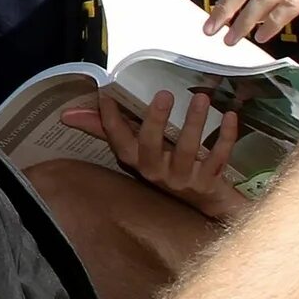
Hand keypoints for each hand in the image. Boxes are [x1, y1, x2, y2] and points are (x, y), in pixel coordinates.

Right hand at [64, 88, 250, 221]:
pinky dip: (226, 137)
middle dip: (156, 120)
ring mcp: (183, 180)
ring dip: (194, 123)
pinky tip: (230, 116)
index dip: (111, 120)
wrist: (207, 205)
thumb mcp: (138, 150)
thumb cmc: (168, 169)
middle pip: (152, 146)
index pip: (118, 141)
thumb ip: (108, 129)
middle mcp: (156, 173)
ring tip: (201, 97)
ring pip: (188, 150)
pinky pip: (218, 158)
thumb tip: (68, 114)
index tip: (106, 95)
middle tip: (164, 93)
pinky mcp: (209, 182)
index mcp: (137, 162)